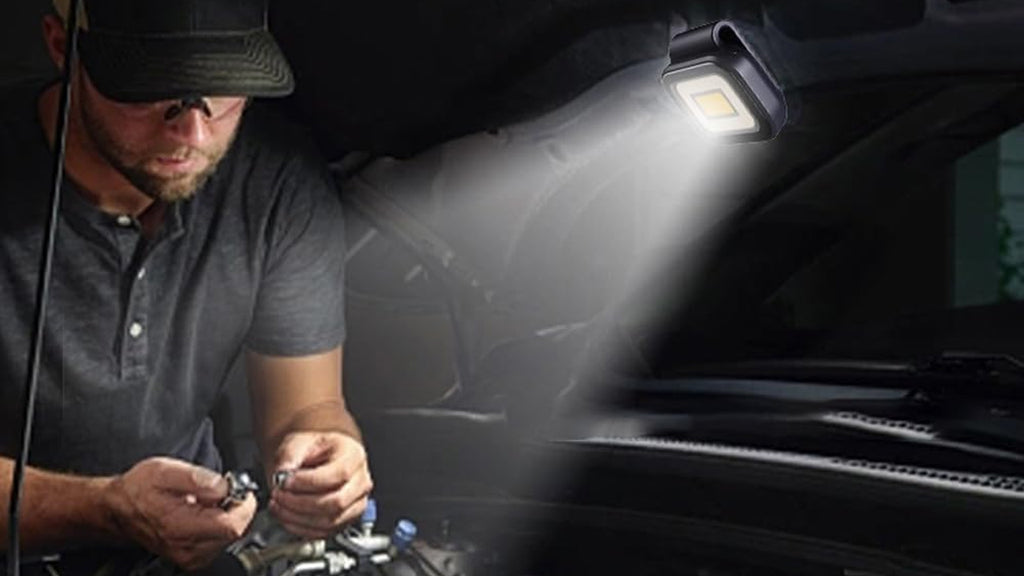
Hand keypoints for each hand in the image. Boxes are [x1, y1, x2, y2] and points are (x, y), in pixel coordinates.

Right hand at [102, 457, 255, 570]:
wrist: (119, 508)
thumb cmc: (139, 490)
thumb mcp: (165, 471)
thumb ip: (198, 478)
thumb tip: (224, 487)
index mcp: (180, 527)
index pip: (232, 526)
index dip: (244, 506)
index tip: (241, 491)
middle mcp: (186, 549)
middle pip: (234, 533)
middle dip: (235, 509)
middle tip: (220, 492)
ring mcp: (189, 557)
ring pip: (228, 539)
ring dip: (226, 518)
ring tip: (207, 502)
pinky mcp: (191, 558)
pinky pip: (218, 543)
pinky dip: (218, 527)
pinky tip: (204, 514)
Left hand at [269, 431, 372, 538]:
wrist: (315, 459)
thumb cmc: (312, 450)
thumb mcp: (298, 442)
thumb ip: (290, 456)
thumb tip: (282, 474)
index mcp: (354, 455)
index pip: (338, 474)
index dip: (308, 482)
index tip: (285, 481)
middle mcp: (360, 481)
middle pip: (336, 502)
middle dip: (300, 502)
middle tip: (278, 495)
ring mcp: (356, 503)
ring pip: (330, 521)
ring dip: (298, 517)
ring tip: (278, 506)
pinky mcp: (346, 520)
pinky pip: (325, 532)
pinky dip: (301, 528)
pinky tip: (286, 517)